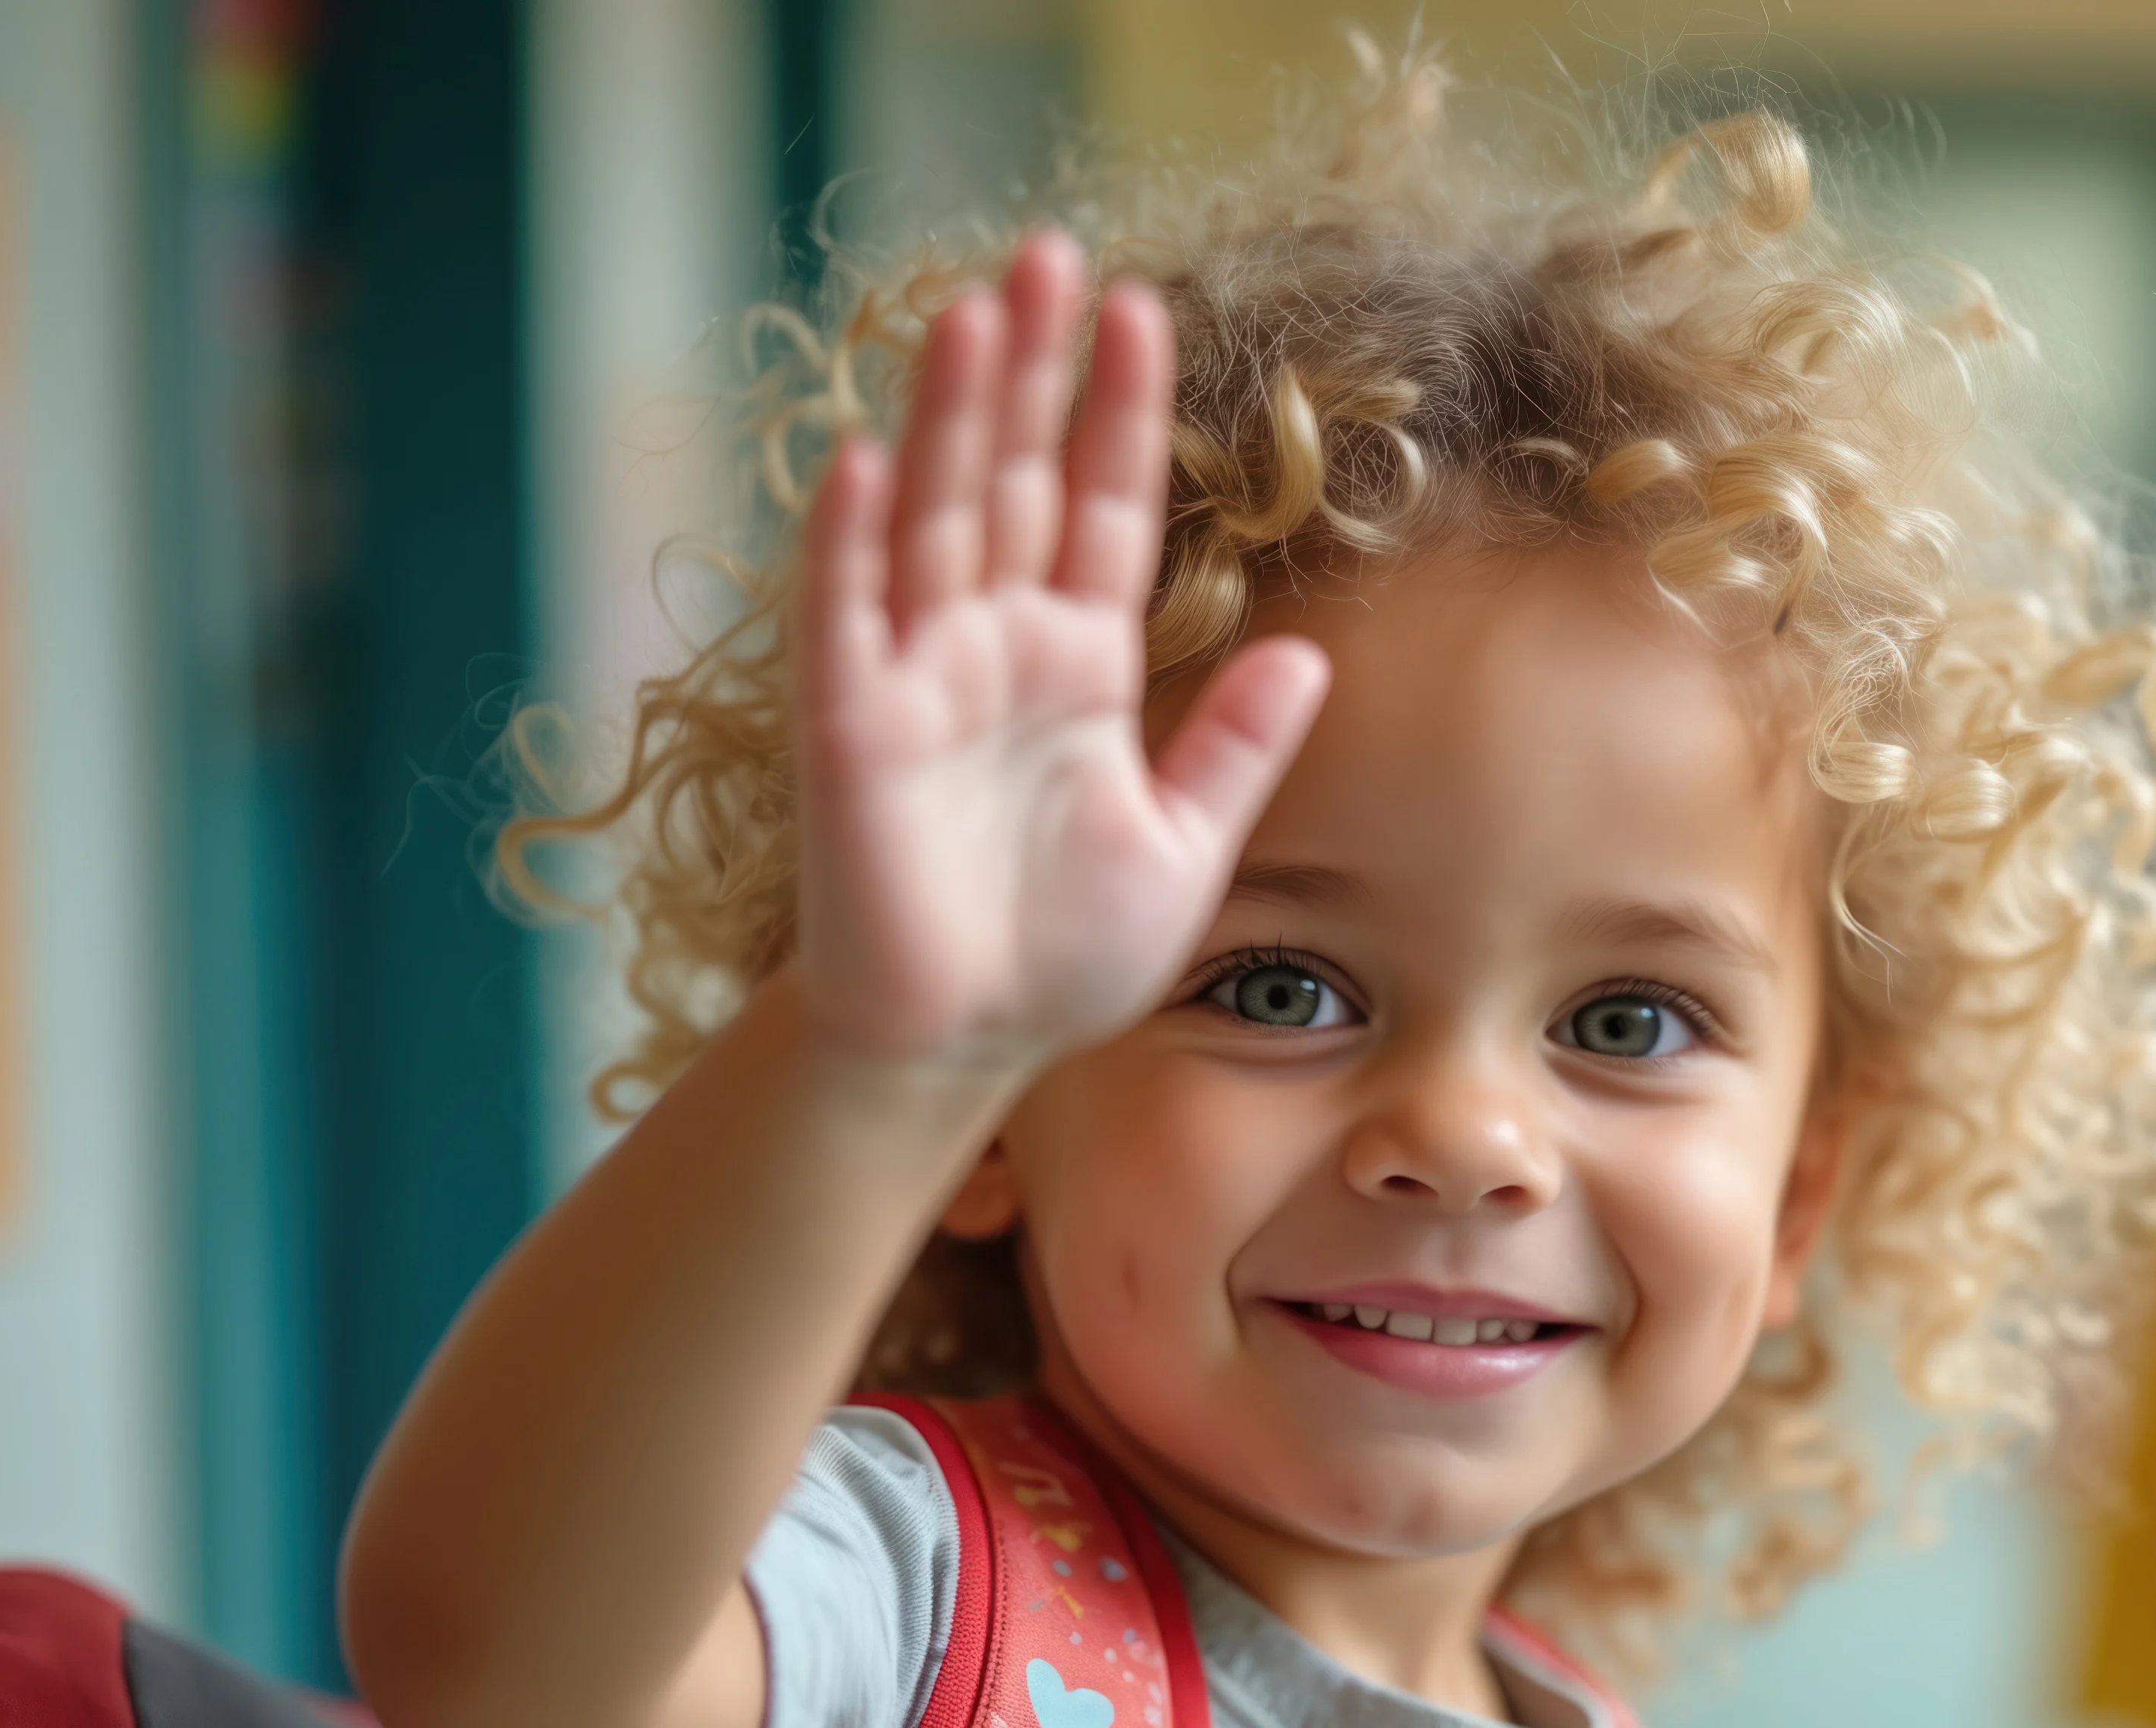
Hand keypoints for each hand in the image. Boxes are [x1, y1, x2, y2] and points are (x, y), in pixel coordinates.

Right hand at [791, 232, 1330, 1069]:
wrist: (966, 1047)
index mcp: (1081, 666)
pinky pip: (846, 620)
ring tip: (976, 312)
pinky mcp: (850, 730)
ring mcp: (917, 679)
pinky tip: (867, 457)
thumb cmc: (1065, 954)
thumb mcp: (1185, 845)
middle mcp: (996, 648)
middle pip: (1018, 480)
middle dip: (1033, 370)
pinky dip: (852, 543)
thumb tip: (1308, 657)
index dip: (1122, 412)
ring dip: (954, 418)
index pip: (1107, 509)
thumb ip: (1234, 747)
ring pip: (938, 519)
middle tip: (1049, 252)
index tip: (1142, 309)